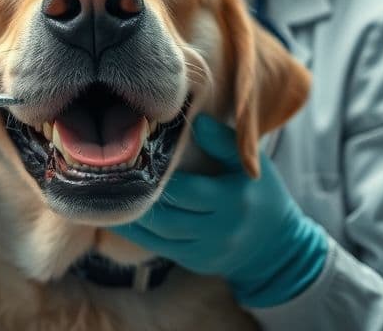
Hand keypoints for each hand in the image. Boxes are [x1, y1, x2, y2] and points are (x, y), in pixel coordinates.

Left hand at [110, 114, 327, 306]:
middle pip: (168, 215)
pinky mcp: (196, 262)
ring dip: (131, 217)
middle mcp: (218, 230)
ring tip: (105, 196)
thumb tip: (197, 121)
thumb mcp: (249, 164)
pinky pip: (161, 248)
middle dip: (138, 198)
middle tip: (110, 177)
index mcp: (232, 200)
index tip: (134, 158)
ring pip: (159, 235)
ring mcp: (206, 251)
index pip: (186, 190)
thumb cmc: (260, 194)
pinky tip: (122, 215)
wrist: (278, 248)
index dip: (157, 176)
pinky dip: (140, 233)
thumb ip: (224, 142)